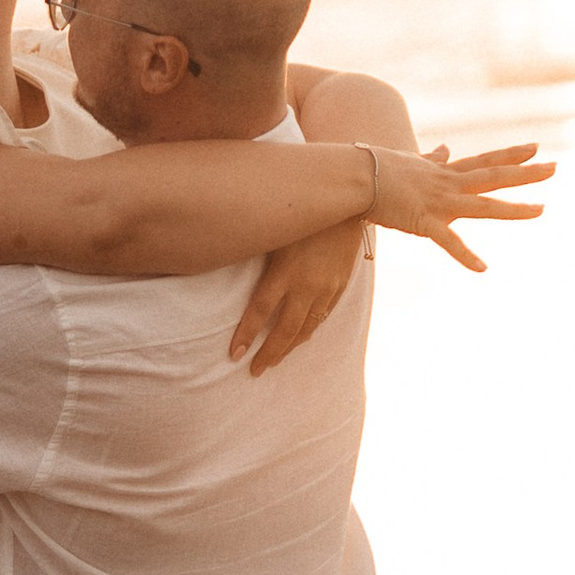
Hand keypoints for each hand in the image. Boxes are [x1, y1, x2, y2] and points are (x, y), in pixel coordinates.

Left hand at [229, 218, 366, 374]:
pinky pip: (324, 315)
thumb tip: (223, 262)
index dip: (246, 334)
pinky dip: (310, 330)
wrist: (350, 203)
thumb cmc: (302, 211)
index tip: (234, 355)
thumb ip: (256, 255)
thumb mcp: (274, 232)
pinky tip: (300, 338)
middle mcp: (307, 285)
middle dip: (269, 353)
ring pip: (307, 327)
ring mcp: (327, 287)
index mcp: (285, 271)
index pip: (260, 311)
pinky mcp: (341, 285)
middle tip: (255, 371)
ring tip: (274, 360)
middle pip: (285, 329)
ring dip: (289, 347)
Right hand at [371, 140, 553, 272]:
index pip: (484, 160)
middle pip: (493, 176)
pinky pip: (448, 241)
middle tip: (556, 167)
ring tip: (541, 210)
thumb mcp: (410, 161)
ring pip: (482, 205)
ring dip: (513, 208)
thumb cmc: (373, 169)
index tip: (536, 148)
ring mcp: (437, 202)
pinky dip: (465, 255)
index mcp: (444, 172)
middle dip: (526, 173)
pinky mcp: (421, 221)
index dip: (511, 155)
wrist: (351, 176)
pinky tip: (483, 268)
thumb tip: (445, 147)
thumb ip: (432, 158)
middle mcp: (446, 184)